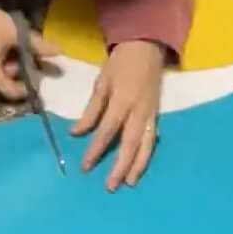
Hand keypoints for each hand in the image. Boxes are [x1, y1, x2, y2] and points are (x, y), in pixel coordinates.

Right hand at [0, 6, 55, 100]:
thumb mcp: (15, 34)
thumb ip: (37, 45)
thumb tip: (58, 52)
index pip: (14, 91)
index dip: (29, 84)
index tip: (39, 72)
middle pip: (7, 80)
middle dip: (22, 69)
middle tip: (32, 54)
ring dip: (12, 60)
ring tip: (21, 44)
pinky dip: (2, 56)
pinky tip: (9, 43)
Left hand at [71, 39, 164, 189]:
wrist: (147, 47)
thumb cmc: (120, 64)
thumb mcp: (101, 83)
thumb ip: (91, 110)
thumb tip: (76, 133)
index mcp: (122, 101)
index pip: (107, 131)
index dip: (96, 150)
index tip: (85, 167)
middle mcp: (139, 111)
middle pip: (130, 144)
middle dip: (120, 166)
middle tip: (110, 186)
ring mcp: (150, 114)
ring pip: (145, 145)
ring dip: (138, 165)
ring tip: (130, 183)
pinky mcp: (156, 115)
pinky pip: (152, 139)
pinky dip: (147, 154)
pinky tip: (140, 166)